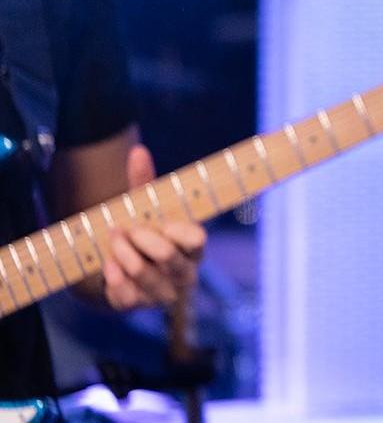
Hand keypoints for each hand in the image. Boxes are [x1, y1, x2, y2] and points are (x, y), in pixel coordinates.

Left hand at [101, 145, 205, 310]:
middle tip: (123, 229)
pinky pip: (126, 294)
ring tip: (113, 242)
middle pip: (166, 256)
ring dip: (122, 255)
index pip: (197, 239)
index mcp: (194, 246)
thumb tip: (138, 151)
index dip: (177, 230)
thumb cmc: (143, 232)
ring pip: (143, 274)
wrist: (121, 268)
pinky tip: (110, 265)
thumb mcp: (144, 208)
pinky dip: (113, 276)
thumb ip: (143, 182)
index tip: (161, 222)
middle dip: (139, 239)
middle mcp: (186, 272)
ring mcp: (165, 292)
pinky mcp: (142, 306)